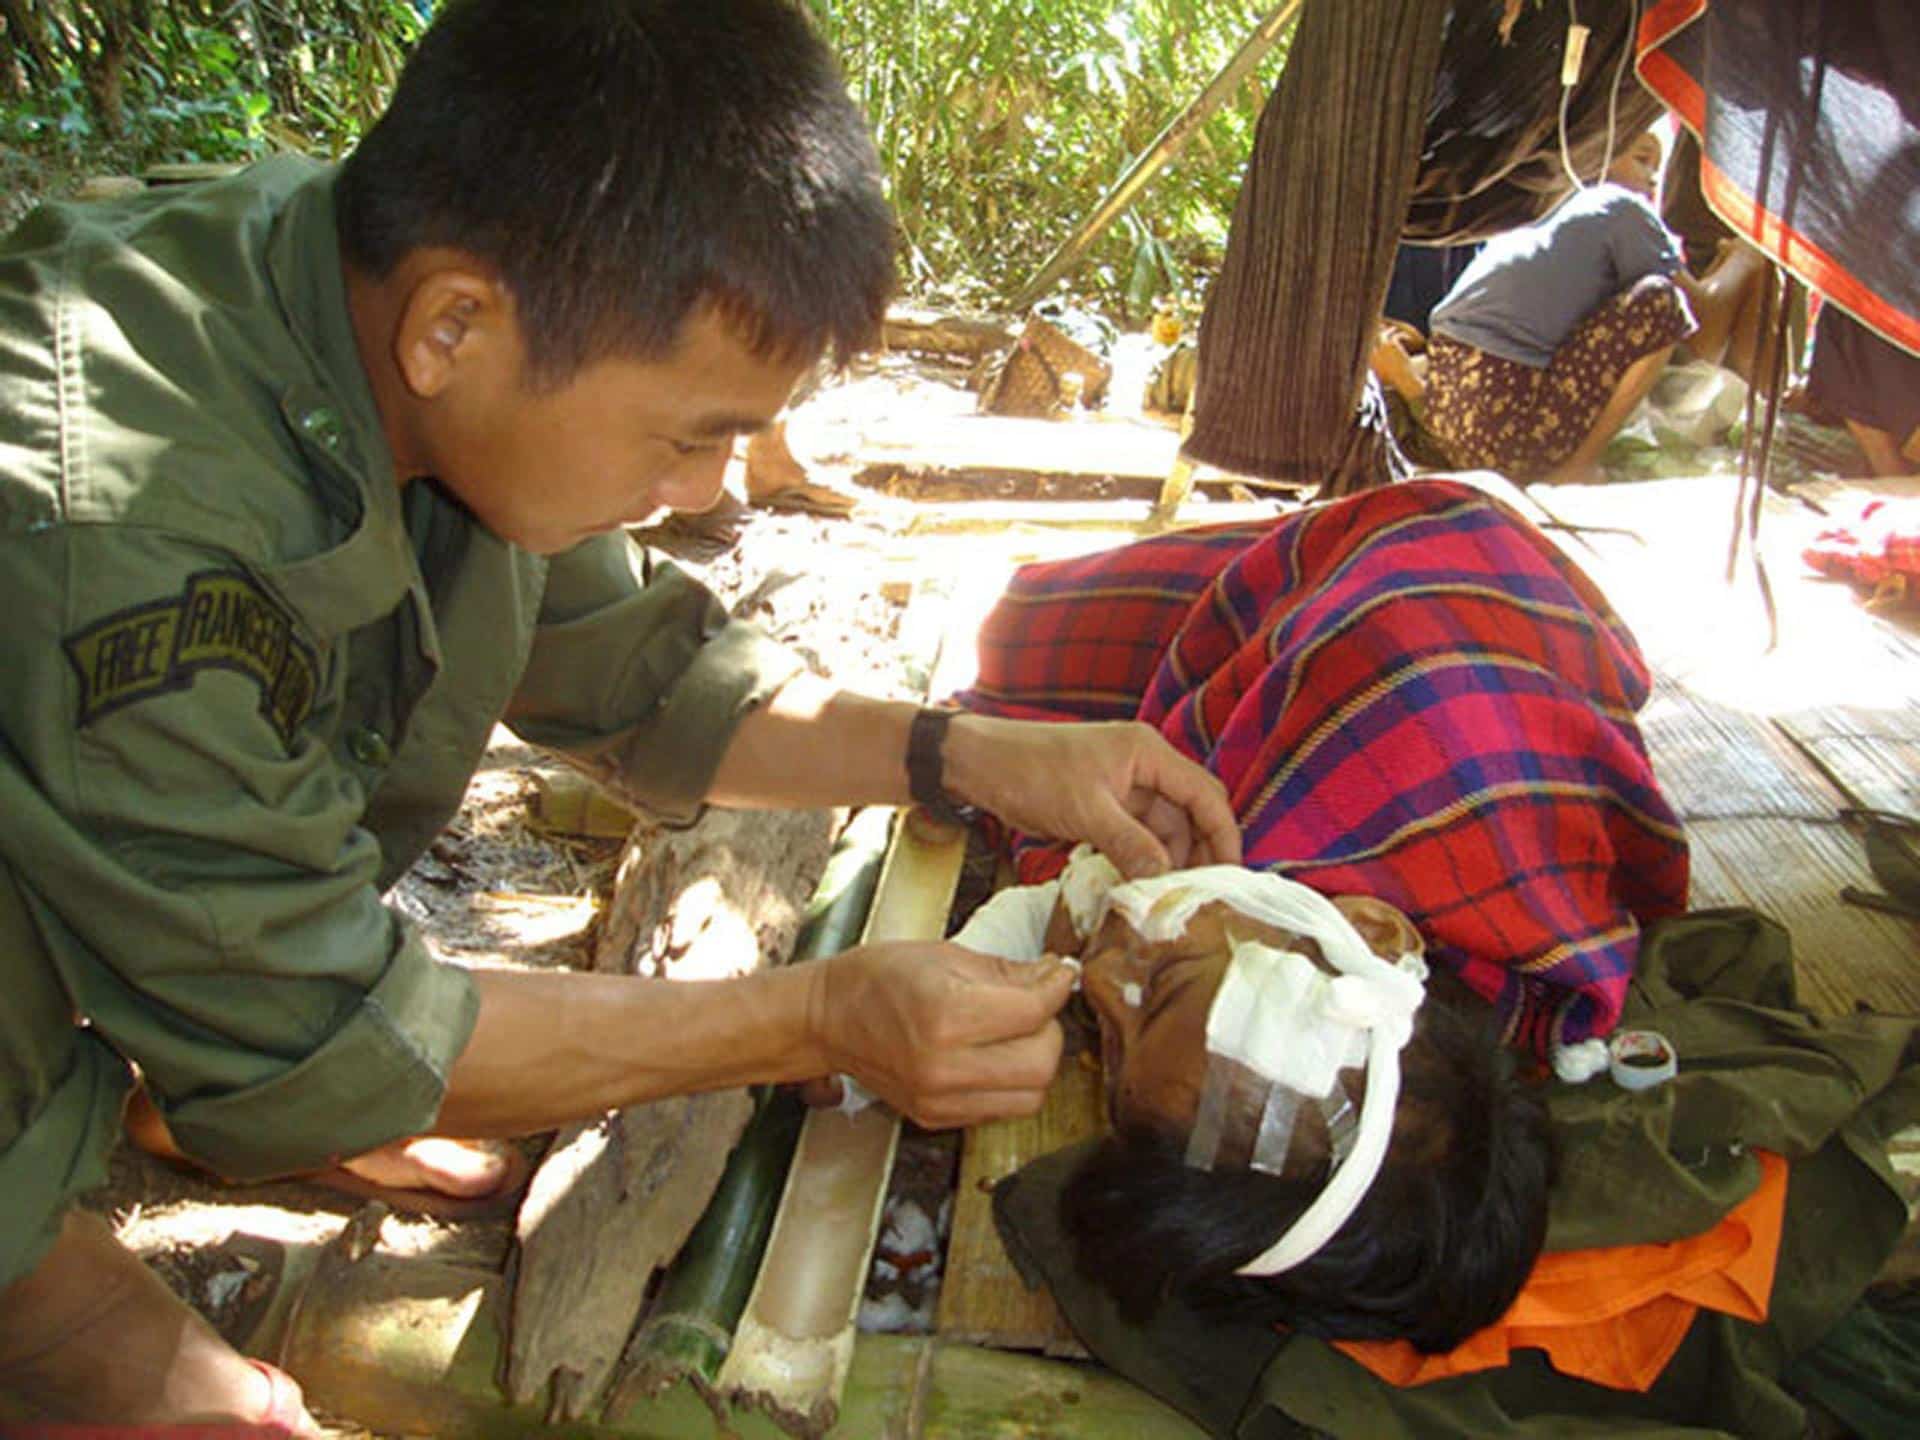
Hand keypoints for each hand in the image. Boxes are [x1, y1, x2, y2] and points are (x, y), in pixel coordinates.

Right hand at [804, 942, 1075, 1127]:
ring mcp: (938, 1099)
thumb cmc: (879, 978)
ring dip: (1035, 1062)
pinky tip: (992, 1056)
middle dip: (1049, 1029)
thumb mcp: (946, 955)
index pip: (1033, 1011)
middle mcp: (943, 1067)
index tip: (1060, 973)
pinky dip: (1010, 1084)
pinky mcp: (936, 1119)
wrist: (827, 1018)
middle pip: (1042, 1064)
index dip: (1057, 987)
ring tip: (1015, 1034)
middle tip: (1035, 1005)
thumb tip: (1055, 977)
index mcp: (945, 1015)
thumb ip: (1008, 972)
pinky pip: (1001, 1109)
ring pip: (1031, 1097)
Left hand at [944, 715, 1240, 878]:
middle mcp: (1143, 764)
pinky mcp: (1103, 803)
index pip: (1206, 795)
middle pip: (1190, 812)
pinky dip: (1140, 858)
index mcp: (1148, 753)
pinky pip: (1136, 833)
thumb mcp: (1086, 812)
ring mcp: (1123, 784)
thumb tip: (1167, 882)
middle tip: (1200, 897)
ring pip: (1163, 827)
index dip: (1224, 836)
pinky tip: (1139, 886)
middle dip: (1199, 852)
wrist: (976, 762)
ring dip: (1166, 861)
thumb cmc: (1029, 772)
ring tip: (1166, 900)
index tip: (1230, 878)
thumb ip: (1132, 845)